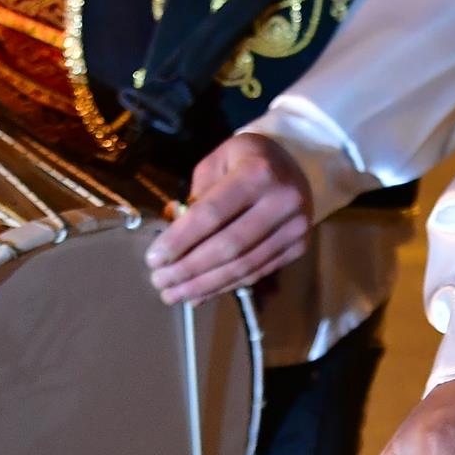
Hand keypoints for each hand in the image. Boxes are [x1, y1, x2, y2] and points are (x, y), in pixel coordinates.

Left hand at [147, 134, 311, 305]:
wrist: (297, 164)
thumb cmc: (246, 160)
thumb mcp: (217, 162)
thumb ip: (197, 197)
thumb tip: (174, 242)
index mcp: (257, 172)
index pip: (212, 214)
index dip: (180, 240)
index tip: (154, 259)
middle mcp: (281, 201)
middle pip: (228, 246)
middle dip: (190, 269)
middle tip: (160, 282)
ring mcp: (295, 228)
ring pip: (244, 266)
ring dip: (206, 285)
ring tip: (175, 294)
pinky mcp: (299, 247)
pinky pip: (257, 272)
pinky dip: (226, 285)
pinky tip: (201, 294)